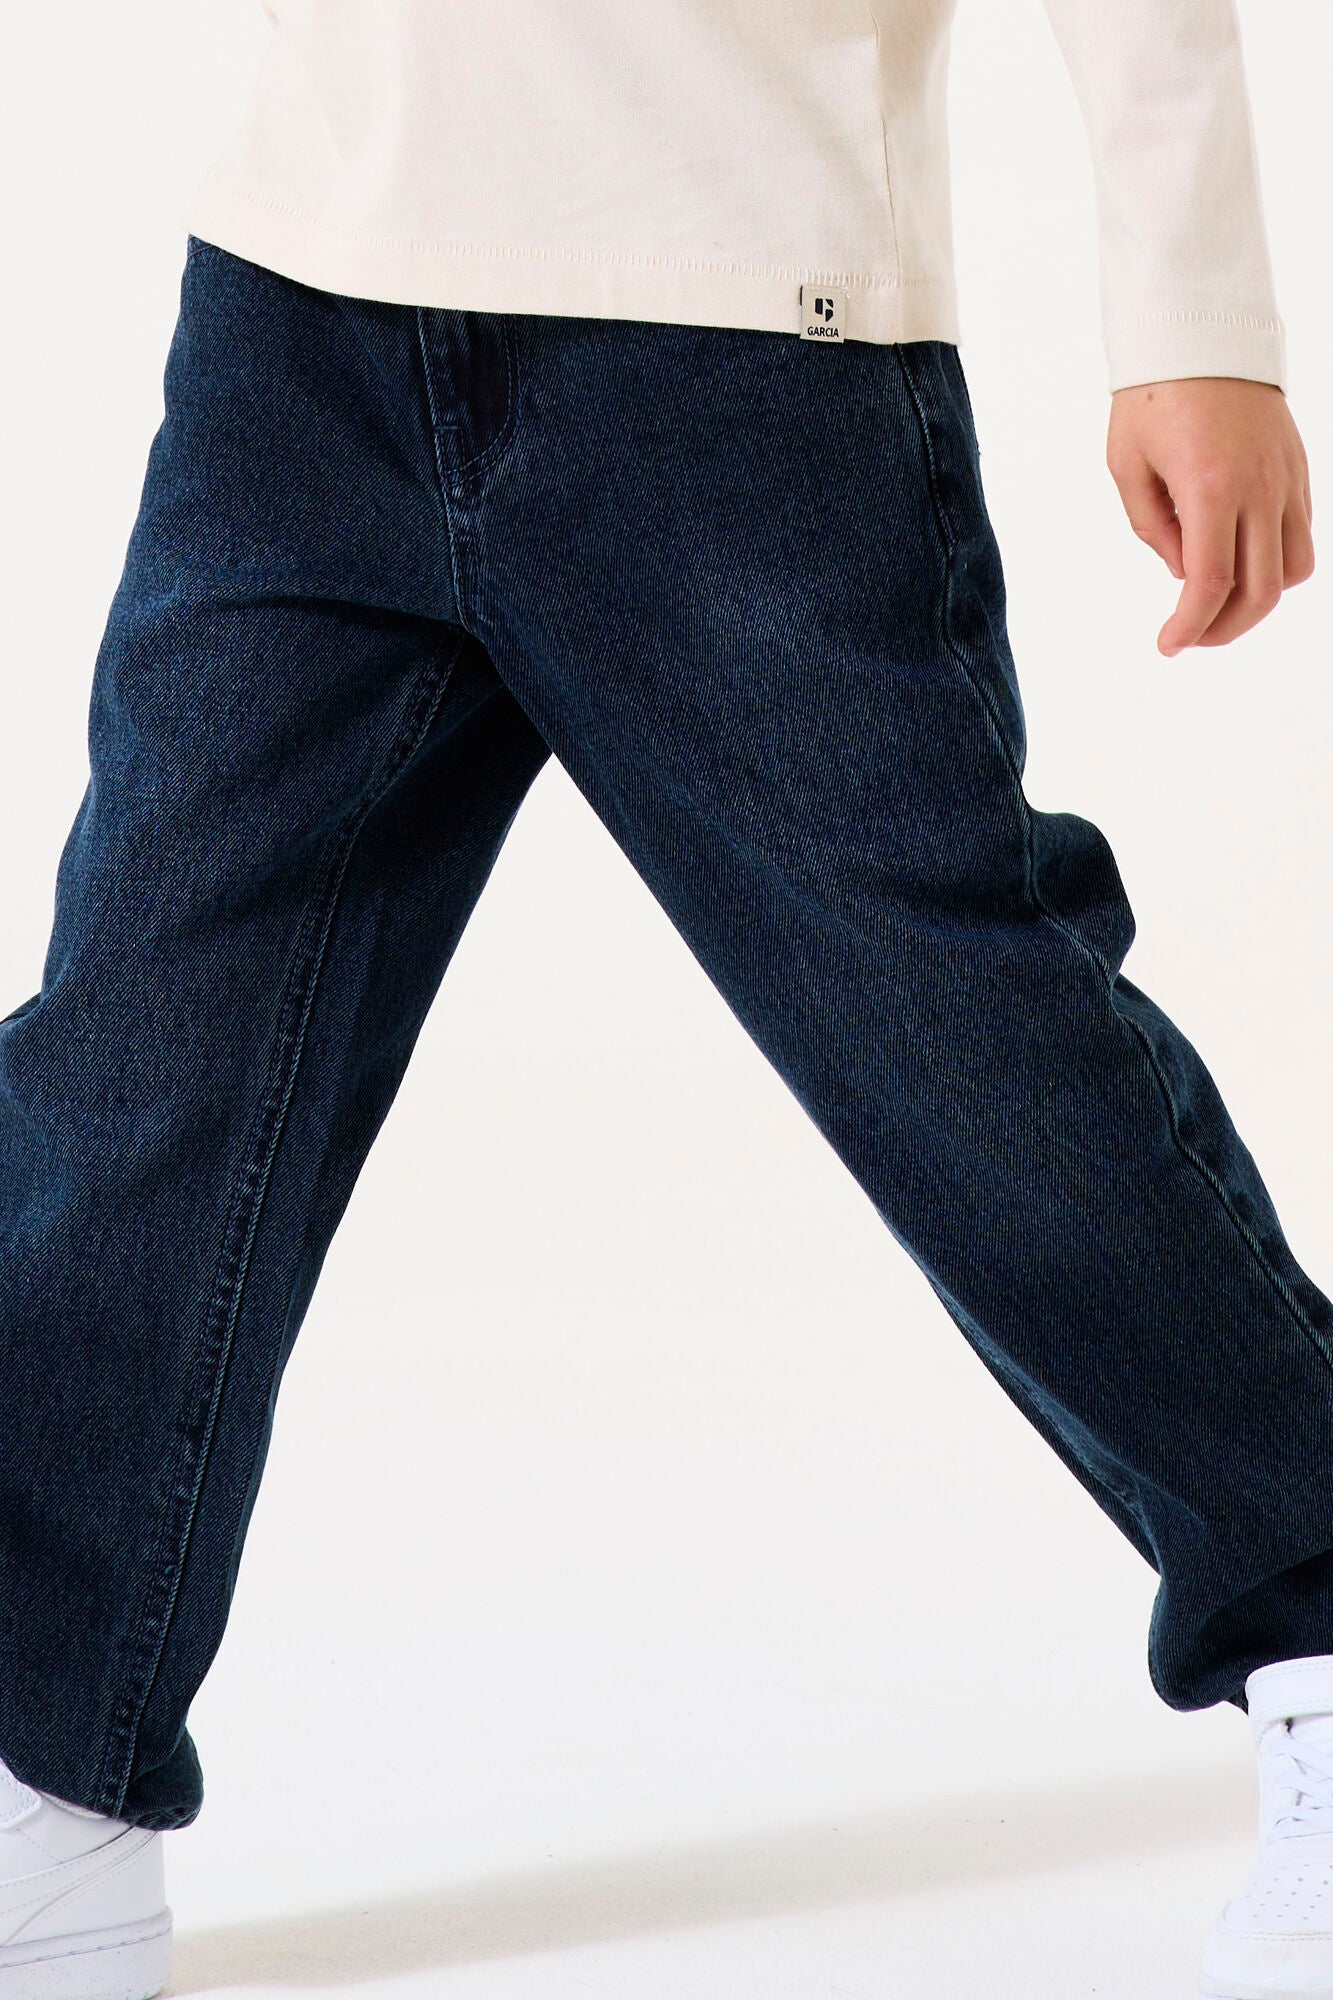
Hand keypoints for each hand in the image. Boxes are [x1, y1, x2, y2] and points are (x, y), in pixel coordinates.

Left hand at [1106, 377, 1313, 656]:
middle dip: (1223, 629)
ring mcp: (1286, 479)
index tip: (1168, 645)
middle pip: (1261, 592)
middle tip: (1189, 637)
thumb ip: (1155, 530)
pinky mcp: (1298, 470)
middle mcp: (1259, 488)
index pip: (1210, 583)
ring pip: (1293, 570)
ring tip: (1217, 603)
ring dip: (1257, 600)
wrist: (1201, 332)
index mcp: (1211, 488)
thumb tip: (1184, 572)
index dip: (1190, 627)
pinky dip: (1274, 563)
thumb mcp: (1128, 467)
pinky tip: (1239, 561)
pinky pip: (1300, 536)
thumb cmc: (1152, 396)